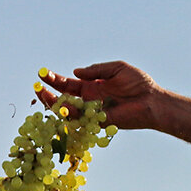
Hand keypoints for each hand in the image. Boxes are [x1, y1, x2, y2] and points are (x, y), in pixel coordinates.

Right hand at [38, 61, 165, 130]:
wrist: (152, 100)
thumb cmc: (138, 83)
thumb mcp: (116, 69)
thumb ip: (96, 70)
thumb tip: (75, 72)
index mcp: (91, 86)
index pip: (68, 84)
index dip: (54, 79)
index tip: (42, 73)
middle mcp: (89, 100)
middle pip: (63, 98)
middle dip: (49, 94)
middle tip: (37, 87)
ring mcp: (93, 112)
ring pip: (68, 111)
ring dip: (55, 105)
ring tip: (44, 96)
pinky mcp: (99, 122)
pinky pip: (81, 121)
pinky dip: (71, 116)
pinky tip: (63, 107)